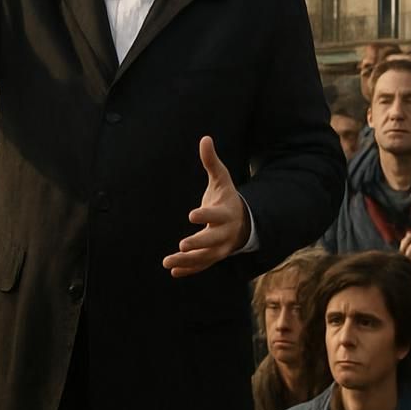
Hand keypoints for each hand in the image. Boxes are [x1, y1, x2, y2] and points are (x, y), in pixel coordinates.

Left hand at [162, 136, 249, 277]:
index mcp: (226, 213)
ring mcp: (220, 248)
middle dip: (198, 243)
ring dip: (187, 261)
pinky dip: (188, 269)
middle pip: (212, 240)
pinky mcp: (213, 257)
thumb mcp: (222, 180)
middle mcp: (224, 233)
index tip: (192, 214)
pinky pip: (201, 266)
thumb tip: (205, 138)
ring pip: (204, 257)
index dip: (205, 215)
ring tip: (167, 262)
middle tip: (182, 245)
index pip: (216, 215)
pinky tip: (173, 271)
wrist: (243, 223)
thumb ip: (211, 162)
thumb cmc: (227, 198)